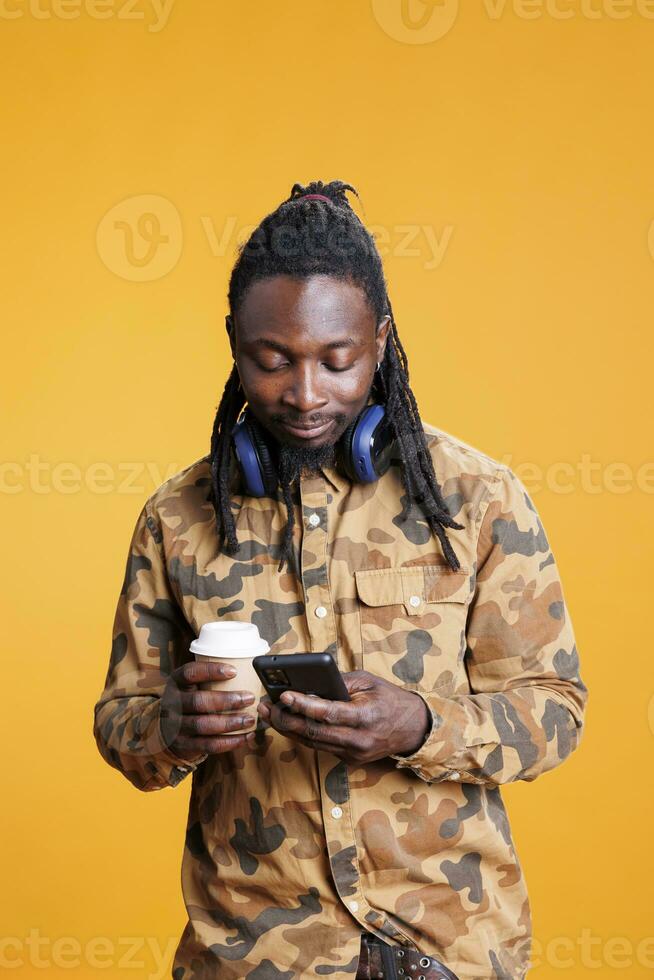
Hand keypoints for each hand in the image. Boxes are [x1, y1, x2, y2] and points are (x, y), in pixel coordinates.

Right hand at [160, 661, 256, 762]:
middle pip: (198, 701)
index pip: (189, 673)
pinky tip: (246, 737)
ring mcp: (175, 726)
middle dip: (226, 700)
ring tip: (249, 720)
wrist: (166, 727)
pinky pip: (208, 745)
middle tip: (249, 698)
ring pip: (203, 725)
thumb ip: (211, 678)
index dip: (210, 671)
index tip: (234, 671)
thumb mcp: (191, 685)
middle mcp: (172, 703)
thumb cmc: (189, 699)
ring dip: (229, 723)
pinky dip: (229, 742)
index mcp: (176, 682)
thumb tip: (249, 670)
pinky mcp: (184, 744)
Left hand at [255, 670, 430, 764]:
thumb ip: (339, 682)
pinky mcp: (349, 760)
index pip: (328, 713)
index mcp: (366, 716)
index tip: (284, 695)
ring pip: (313, 743)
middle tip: (266, 706)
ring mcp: (353, 753)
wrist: (412, 728)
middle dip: (285, 719)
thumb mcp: (368, 681)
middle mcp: (359, 739)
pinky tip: (287, 723)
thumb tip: (308, 682)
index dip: (303, 705)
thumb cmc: (390, 699)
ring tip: (268, 713)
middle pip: (314, 732)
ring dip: (288, 729)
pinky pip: (320, 747)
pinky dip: (302, 735)